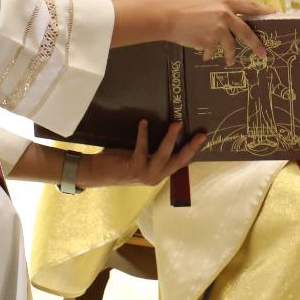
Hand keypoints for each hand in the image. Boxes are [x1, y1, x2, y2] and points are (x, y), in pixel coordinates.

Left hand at [81, 121, 206, 186]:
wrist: (96, 173)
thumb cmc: (118, 164)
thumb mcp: (141, 159)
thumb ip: (152, 152)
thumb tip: (165, 132)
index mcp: (159, 174)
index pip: (181, 163)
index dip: (192, 151)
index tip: (203, 138)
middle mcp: (156, 177)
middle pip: (178, 161)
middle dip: (191, 147)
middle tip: (202, 134)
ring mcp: (146, 174)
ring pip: (164, 155)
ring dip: (170, 138)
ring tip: (177, 124)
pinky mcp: (134, 167)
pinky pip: (142, 148)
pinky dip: (144, 134)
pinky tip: (144, 123)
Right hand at [157, 0, 273, 65]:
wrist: (167, 16)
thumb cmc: (183, 4)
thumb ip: (219, 2)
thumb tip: (229, 8)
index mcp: (225, 1)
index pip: (250, 6)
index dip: (264, 11)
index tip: (277, 15)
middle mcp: (225, 14)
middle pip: (246, 31)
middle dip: (256, 44)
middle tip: (263, 53)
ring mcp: (219, 29)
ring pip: (231, 45)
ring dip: (230, 55)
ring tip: (229, 61)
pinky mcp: (211, 41)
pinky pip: (214, 50)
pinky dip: (209, 53)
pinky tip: (205, 55)